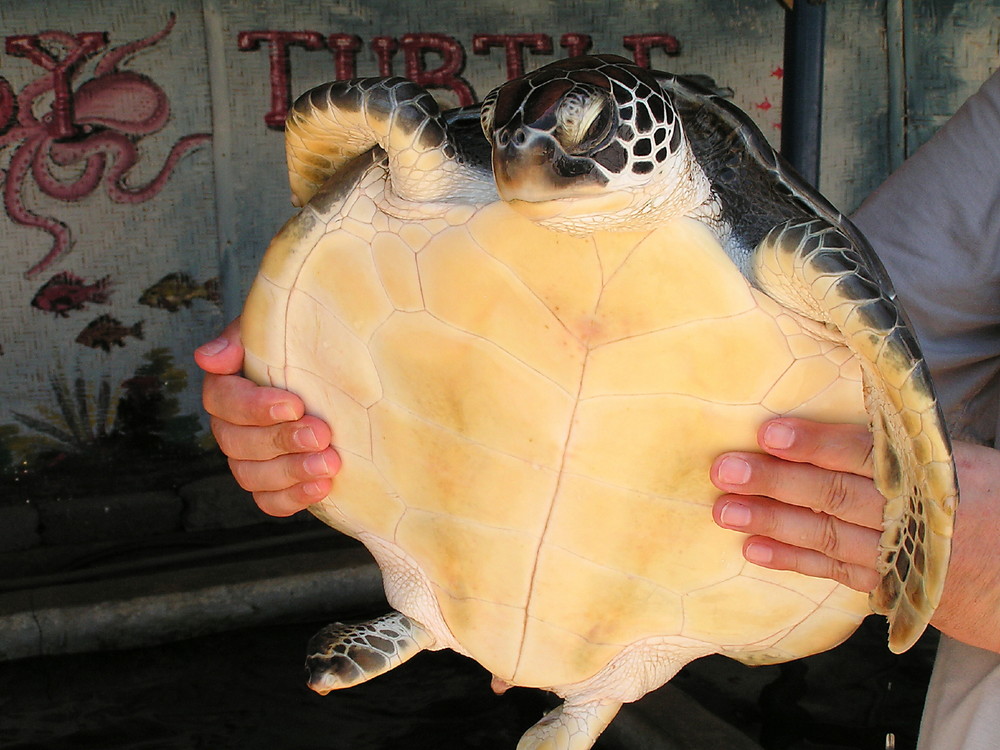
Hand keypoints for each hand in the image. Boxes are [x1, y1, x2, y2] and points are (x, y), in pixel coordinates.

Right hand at [194, 318, 340, 516]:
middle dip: (281, 441)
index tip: (294, 404)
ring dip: (291, 472)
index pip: (223, 401)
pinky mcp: (274, 484)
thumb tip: (209, 358)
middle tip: (321, 435)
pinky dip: (293, 499)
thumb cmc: (300, 346)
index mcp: (227, 387)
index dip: (255, 408)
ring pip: (251, 475)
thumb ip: (241, 338)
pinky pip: (269, 502)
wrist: (339, 371)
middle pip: (237, 443)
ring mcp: (251, 458)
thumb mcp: (274, 330)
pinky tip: (322, 488)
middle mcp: (231, 426)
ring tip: (329, 464)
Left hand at [711, 417, 999, 653]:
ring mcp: (896, 553)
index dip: (814, 444)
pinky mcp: (886, 583)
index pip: (863, 453)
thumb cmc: (966, 488)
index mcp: (925, 470)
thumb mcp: (944, 454)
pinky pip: (834, 570)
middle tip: (726, 470)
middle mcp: (908, 513)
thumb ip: (891, 435)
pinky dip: (793, 561)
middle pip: (833, 495)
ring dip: (772, 523)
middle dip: (775, 482)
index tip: (768, 433)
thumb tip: (832, 390)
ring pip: (826, 535)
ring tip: (725, 510)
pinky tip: (753, 549)